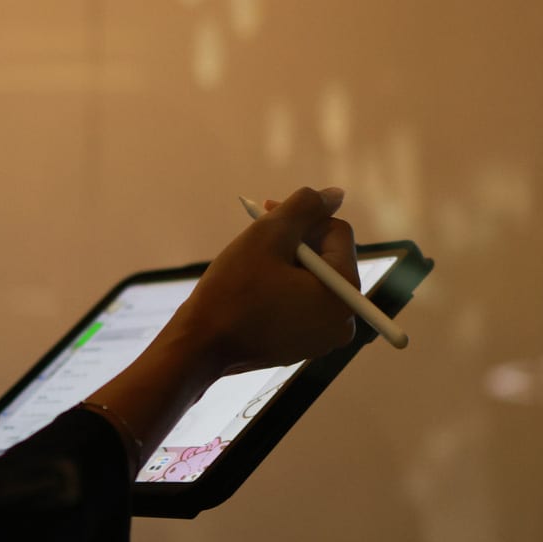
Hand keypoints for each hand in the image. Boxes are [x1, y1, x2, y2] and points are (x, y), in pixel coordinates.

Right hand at [168, 185, 359, 377]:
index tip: (267, 213)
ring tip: (251, 263)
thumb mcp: (269, 235)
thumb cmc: (233, 292)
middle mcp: (342, 321)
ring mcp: (323, 338)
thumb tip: (335, 194)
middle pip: (327, 256)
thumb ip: (306, 207)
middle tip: (257, 234)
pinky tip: (252, 287)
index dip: (302, 217)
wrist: (199, 347)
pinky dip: (281, 287)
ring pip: (311, 278)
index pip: (337, 232)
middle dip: (294, 240)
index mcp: (343, 294)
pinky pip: (300, 302)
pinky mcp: (303, 345)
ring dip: (285, 261)